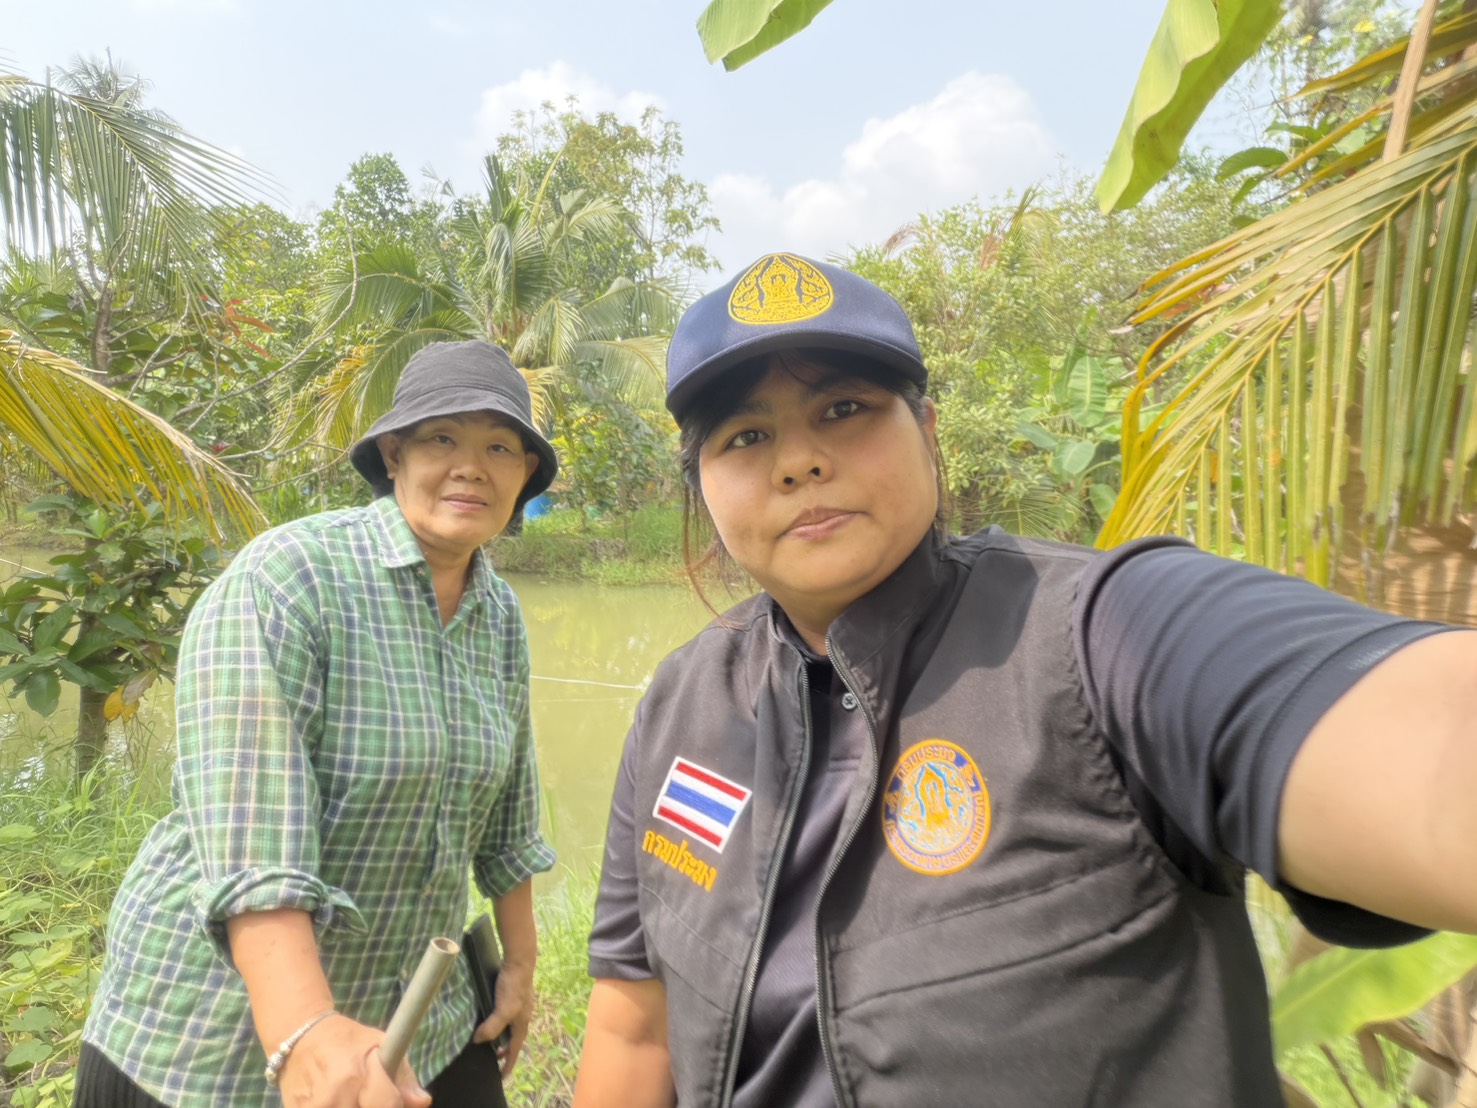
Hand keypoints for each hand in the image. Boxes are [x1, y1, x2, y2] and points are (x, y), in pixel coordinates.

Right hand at [278, 1013, 431, 1107]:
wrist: (301, 1038)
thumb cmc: (347, 1041)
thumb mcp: (380, 1044)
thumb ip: (403, 1077)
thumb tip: (422, 1102)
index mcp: (357, 1074)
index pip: (388, 1105)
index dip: (396, 1106)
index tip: (395, 1101)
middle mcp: (334, 1095)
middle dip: (373, 1107)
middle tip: (369, 1096)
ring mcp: (315, 1106)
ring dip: (355, 1107)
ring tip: (354, 1097)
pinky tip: (339, 1101)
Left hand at [473, 957, 533, 1076]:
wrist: (519, 960)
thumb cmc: (513, 985)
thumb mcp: (502, 1009)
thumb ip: (492, 1027)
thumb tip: (478, 1041)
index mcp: (522, 1024)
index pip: (515, 1050)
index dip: (508, 1064)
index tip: (502, 1076)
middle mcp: (523, 1017)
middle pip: (514, 1040)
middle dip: (506, 1051)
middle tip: (494, 1058)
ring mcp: (519, 1006)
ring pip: (511, 1027)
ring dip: (503, 1037)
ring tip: (491, 1040)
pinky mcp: (514, 996)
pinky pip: (507, 1016)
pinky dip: (500, 1023)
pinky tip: (492, 1017)